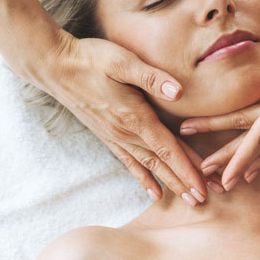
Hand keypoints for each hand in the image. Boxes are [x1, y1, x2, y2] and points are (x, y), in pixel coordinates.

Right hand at [39, 32, 222, 205]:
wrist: (55, 66)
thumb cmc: (91, 60)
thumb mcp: (122, 62)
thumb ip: (151, 77)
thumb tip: (178, 92)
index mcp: (134, 116)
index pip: (168, 149)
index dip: (188, 169)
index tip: (203, 188)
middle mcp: (125, 132)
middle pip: (162, 163)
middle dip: (185, 182)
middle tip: (204, 200)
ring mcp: (115, 136)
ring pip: (149, 166)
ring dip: (170, 183)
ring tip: (188, 199)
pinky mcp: (107, 135)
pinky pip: (129, 162)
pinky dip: (143, 179)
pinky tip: (153, 193)